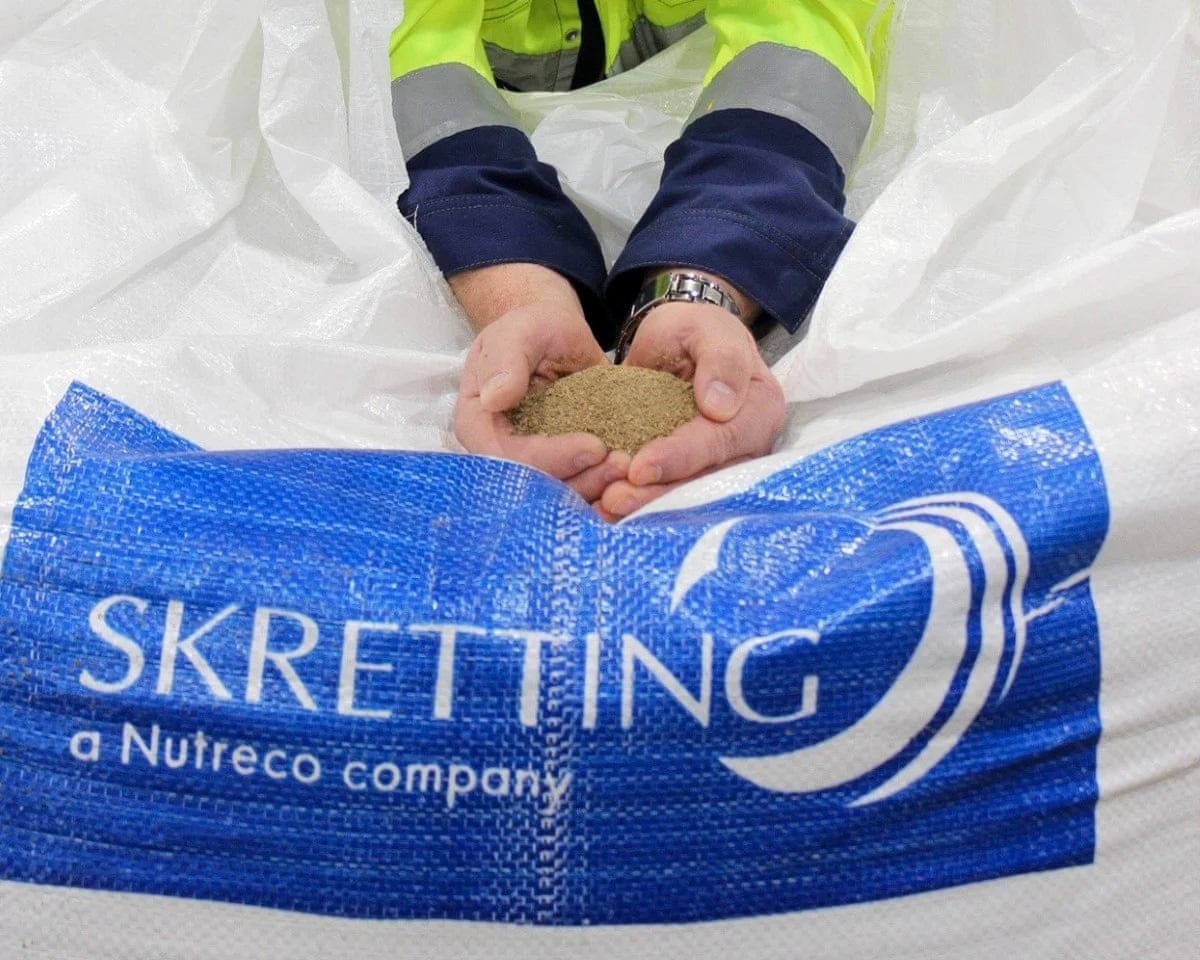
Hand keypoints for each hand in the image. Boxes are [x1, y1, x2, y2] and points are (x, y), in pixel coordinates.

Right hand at [451, 264, 625, 503]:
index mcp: (478, 423)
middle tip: (621, 463)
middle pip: (535, 485)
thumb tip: (494, 398)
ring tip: (630, 465)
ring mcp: (533, 462)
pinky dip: (605, 484)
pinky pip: (580, 485)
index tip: (594, 446)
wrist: (555, 334)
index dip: (549, 459)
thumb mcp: (519, 332)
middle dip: (579, 480)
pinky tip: (632, 473)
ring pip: (561, 493)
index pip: (508, 457)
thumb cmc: (532, 329)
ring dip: (597, 487)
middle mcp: (501, 451)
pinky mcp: (562, 465)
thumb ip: (506, 360)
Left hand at [599, 299, 784, 517]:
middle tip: (613, 499)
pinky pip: (670, 496)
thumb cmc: (694, 332)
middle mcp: (748, 447)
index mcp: (760, 409)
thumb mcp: (707, 328)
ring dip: (646, 507)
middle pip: (706, 481)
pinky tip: (604, 510)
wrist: (677, 345)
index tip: (640, 467)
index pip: (722, 441)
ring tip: (605, 508)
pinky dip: (639, 505)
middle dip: (659, 494)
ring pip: (687, 496)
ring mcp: (723, 467)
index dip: (682, 457)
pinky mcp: (693, 476)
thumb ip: (721, 357)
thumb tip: (720, 406)